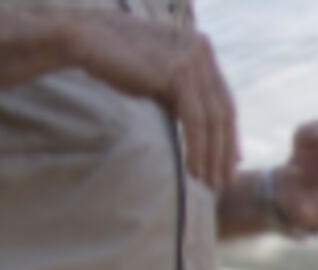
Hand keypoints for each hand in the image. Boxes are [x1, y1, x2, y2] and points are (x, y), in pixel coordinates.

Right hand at [70, 13, 237, 187]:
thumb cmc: (117, 62)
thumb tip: (200, 134)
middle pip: (224, 110)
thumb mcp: (158, 82)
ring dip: (212, 155)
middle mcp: (202, 50)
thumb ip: (181, 100)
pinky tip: (193, 168)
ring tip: (208, 181)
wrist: (87, 41)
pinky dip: (197, 148)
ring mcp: (192, 59)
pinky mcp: (178, 73)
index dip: (229, 134)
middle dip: (225, 150)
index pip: (224, 99)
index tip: (230, 163)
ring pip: (212, 118)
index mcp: (201, 48)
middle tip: (224, 181)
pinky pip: (195, 119)